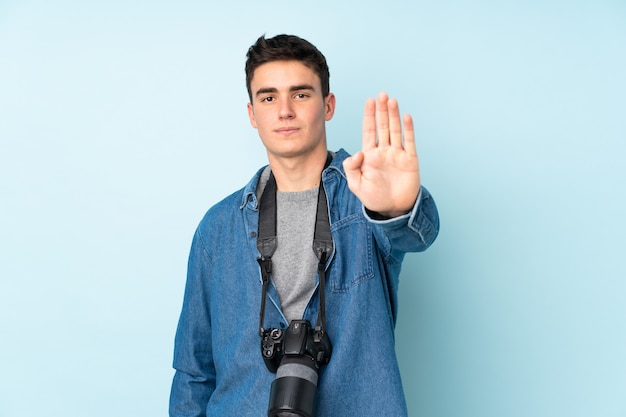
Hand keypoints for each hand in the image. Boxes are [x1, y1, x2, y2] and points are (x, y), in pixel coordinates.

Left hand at [343, 92, 420, 217]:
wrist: (393, 210)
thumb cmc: (374, 198)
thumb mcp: (357, 185)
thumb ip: (352, 169)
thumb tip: (358, 152)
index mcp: (370, 155)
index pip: (369, 131)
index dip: (369, 116)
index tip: (369, 101)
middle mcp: (384, 151)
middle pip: (383, 126)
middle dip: (381, 111)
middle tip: (381, 95)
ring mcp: (397, 154)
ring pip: (395, 131)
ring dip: (394, 116)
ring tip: (392, 101)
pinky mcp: (410, 160)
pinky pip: (409, 142)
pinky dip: (408, 129)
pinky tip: (406, 117)